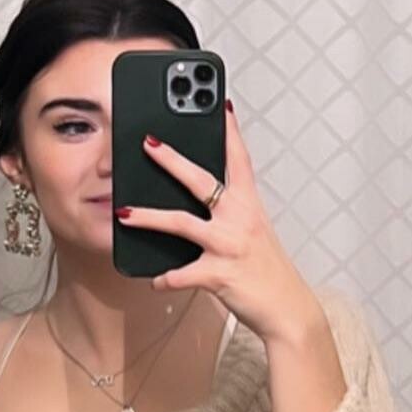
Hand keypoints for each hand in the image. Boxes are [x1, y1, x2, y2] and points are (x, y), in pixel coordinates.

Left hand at [115, 99, 323, 345]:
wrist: (286, 308)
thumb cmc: (269, 271)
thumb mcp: (255, 233)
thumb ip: (232, 214)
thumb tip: (205, 202)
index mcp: (249, 205)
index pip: (239, 159)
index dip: (230, 131)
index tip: (220, 104)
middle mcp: (239, 219)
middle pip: (201, 180)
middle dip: (172, 160)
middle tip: (149, 143)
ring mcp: (228, 245)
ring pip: (181, 223)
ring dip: (149, 218)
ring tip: (124, 214)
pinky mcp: (219, 274)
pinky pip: (182, 275)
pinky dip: (166, 279)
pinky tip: (156, 281)